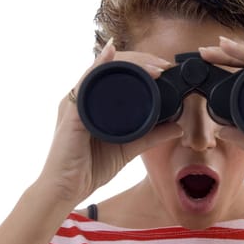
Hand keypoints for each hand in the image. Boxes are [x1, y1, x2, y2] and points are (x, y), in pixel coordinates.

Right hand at [38, 40, 182, 203]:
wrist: (66, 189)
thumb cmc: (90, 167)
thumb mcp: (129, 148)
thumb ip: (151, 136)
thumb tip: (177, 128)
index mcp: (94, 102)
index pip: (117, 72)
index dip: (141, 65)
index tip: (164, 68)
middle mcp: (83, 97)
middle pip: (111, 65)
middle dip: (140, 60)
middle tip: (164, 66)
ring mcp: (75, 102)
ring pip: (102, 69)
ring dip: (129, 63)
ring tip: (153, 67)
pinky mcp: (70, 112)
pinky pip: (84, 82)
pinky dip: (98, 66)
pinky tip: (111, 54)